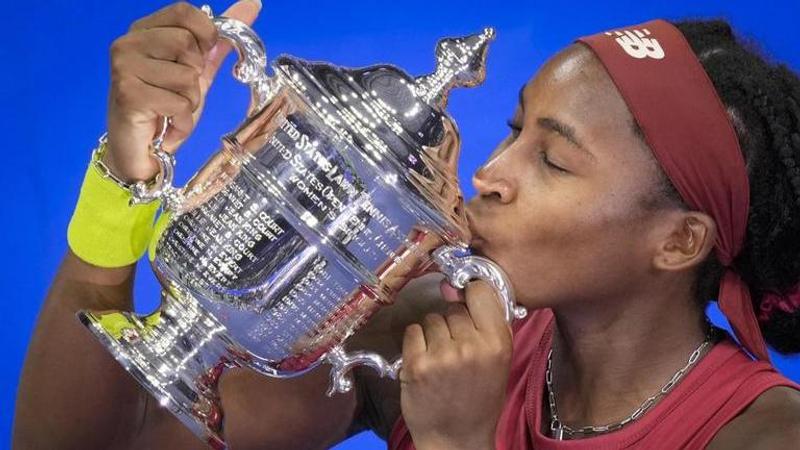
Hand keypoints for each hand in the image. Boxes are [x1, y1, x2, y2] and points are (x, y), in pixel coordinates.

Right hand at [104, 0, 260, 182]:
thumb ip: (219, 41)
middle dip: (196, 75)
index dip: (205, 35)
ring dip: (190, 101)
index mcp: (144, 30)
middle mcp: (128, 43)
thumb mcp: (198, 71)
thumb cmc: (165, 108)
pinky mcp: (128, 94)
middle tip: (179, 92)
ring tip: (171, 110)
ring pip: (187, 77)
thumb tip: (252, 5)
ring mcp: (124, 67)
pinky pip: (180, 102)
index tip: (201, 58)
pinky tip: (167, 124)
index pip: (185, 12)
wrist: (141, 150)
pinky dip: (182, 120)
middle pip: (187, 44)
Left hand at [399, 280, 512, 449]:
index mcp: (497, 344)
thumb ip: (489, 325)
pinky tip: (425, 361)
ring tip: (441, 359)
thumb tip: (463, 288)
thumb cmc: (479, 400)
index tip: (466, 300)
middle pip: (454, 309)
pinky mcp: (417, 364)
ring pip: (432, 318)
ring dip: (433, 334)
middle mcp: (471, 347)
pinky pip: (413, 331)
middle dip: (452, 324)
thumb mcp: (500, 361)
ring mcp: (442, 356)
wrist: (457, 439)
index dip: (471, 294)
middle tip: (455, 349)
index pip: (481, 292)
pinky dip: (415, 343)